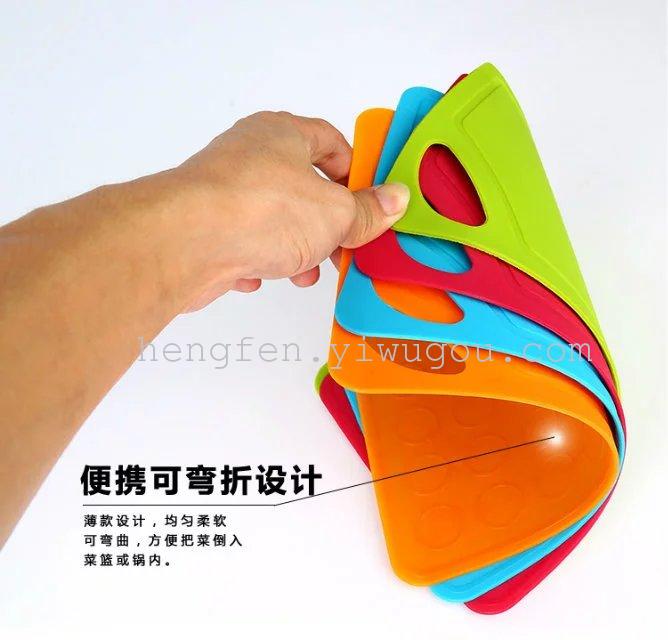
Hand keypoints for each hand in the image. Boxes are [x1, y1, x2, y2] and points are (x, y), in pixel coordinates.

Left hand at [166, 111, 408, 309]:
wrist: (184, 243)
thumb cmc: (262, 211)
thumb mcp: (333, 213)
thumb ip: (366, 211)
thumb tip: (396, 200)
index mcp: (281, 133)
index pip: (329, 141)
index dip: (355, 171)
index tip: (369, 202)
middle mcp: (249, 156)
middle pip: (301, 186)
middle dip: (325, 223)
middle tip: (342, 245)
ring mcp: (222, 192)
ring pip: (272, 219)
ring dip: (294, 249)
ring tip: (303, 274)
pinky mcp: (203, 227)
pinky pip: (241, 241)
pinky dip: (256, 260)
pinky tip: (259, 277)